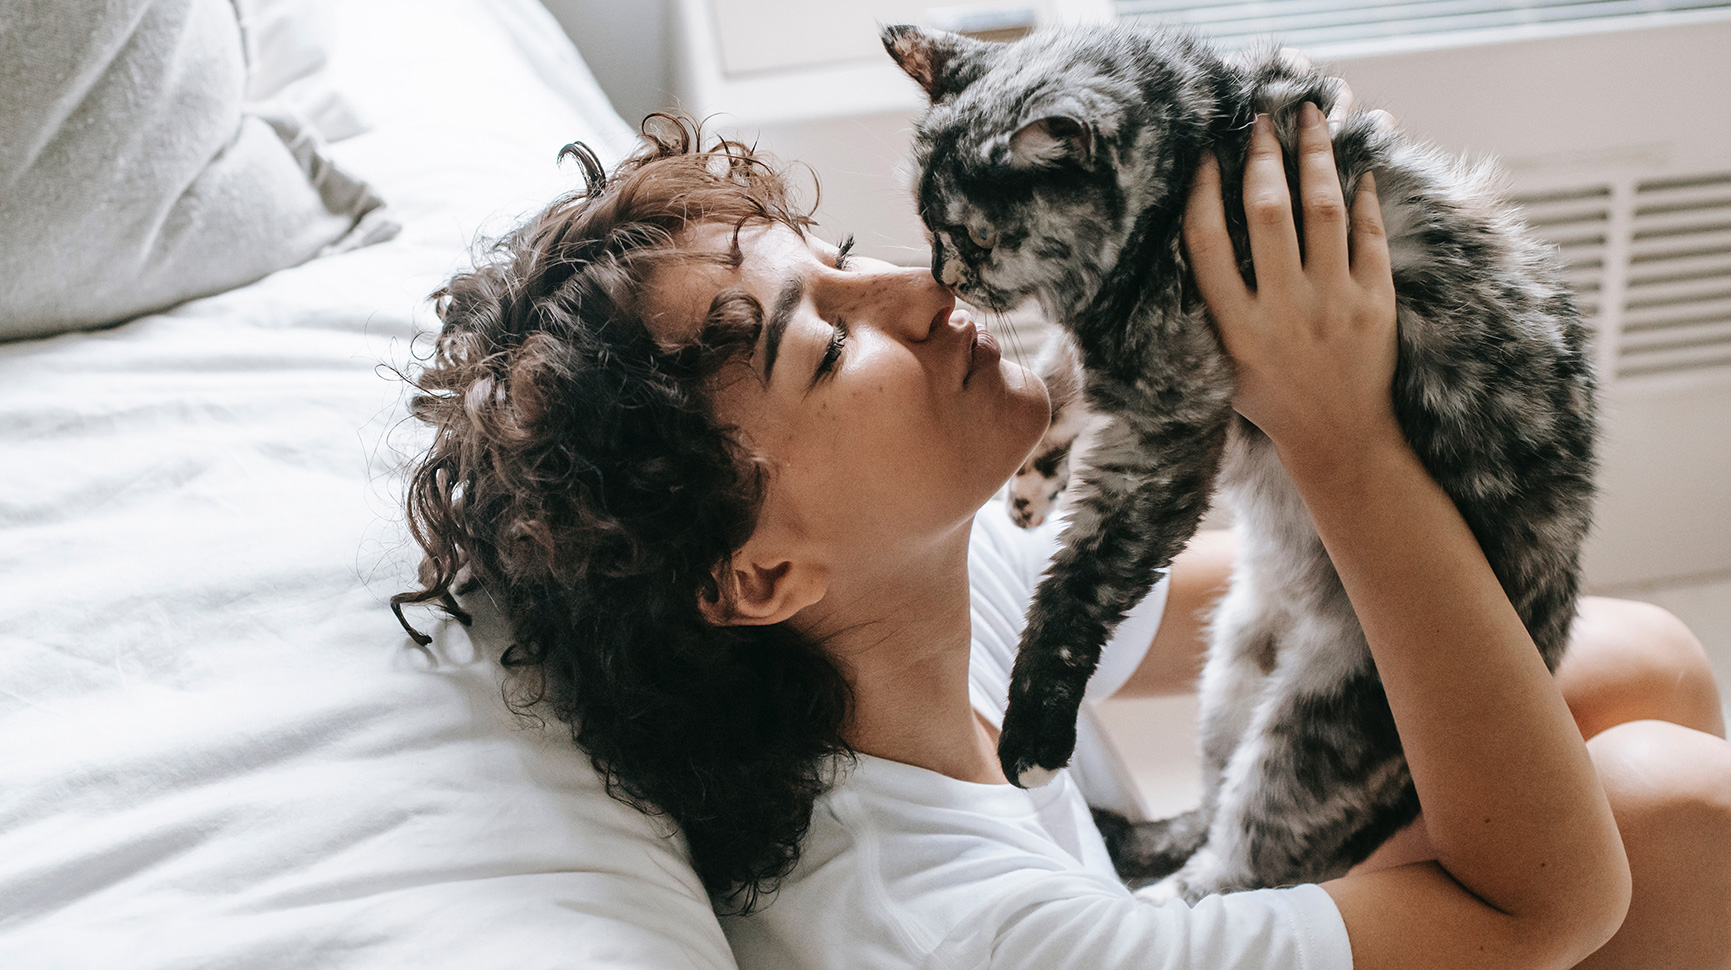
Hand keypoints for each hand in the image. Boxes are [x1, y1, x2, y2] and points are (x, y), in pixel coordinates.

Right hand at [1182, 101, 1398, 473]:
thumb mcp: (1224, 363)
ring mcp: (1333, 305)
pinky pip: (1370, 236)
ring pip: (1323, 211)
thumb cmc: (1273, 400)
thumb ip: (1213, 307)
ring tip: (1312, 119)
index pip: (1207, 243)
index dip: (1203, 191)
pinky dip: (1363, 198)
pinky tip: (1358, 171)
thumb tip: (1203, 233)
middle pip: (1266, 213)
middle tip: (1261, 120)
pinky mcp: (1376, 304)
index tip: (1206, 154)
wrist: (1340, 440)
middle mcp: (1282, 312)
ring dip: (1316, 157)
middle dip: (1262, 157)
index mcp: (1235, 328)